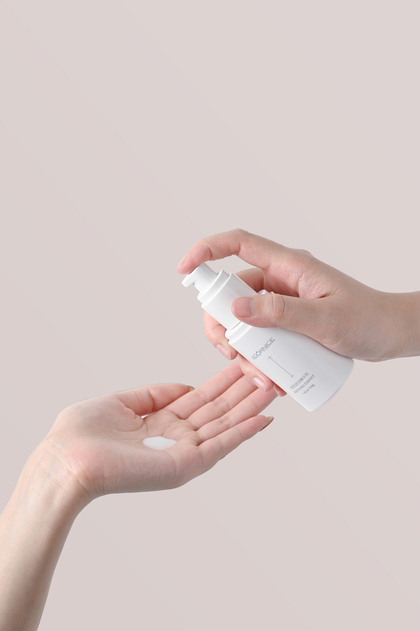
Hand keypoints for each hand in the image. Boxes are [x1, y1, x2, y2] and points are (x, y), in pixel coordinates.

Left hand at [45, 362, 275, 501]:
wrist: (66, 459)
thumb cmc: (82, 434)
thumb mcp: (122, 402)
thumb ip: (154, 394)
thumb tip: (184, 387)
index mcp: (161, 423)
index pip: (200, 400)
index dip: (222, 383)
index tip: (243, 365)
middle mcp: (176, 439)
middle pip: (218, 411)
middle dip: (243, 391)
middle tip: (269, 371)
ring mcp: (182, 453)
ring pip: (225, 426)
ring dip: (251, 408)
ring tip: (274, 388)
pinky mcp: (184, 466)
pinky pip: (220, 446)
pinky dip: (243, 433)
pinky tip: (263, 419)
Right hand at [177, 229, 419, 393]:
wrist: (391, 334)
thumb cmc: (368, 320)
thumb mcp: (325, 320)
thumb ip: (281, 313)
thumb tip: (235, 308)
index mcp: (289, 265)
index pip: (238, 244)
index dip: (206, 251)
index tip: (183, 270)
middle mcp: (281, 280)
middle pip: (231, 292)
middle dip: (223, 325)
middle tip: (232, 354)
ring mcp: (283, 301)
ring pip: (243, 319)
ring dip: (244, 349)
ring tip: (263, 377)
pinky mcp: (287, 321)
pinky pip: (260, 335)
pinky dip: (259, 356)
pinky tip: (272, 378)